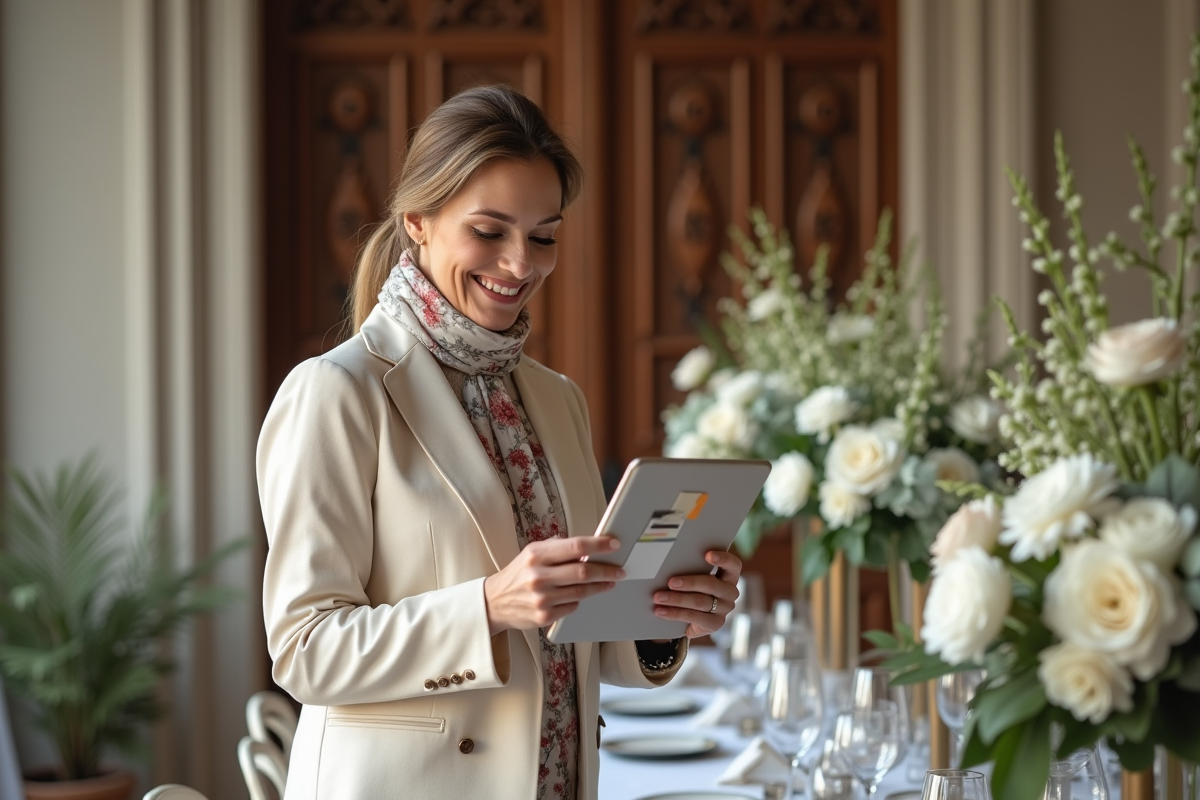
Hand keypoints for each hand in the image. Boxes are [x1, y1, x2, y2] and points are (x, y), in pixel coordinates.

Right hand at [484, 536, 624, 635]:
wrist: (495, 602)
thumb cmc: (519, 574)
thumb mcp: (532, 553)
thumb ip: (558, 548)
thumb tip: (587, 547)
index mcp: (537, 555)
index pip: (576, 546)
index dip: (599, 545)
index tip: (615, 544)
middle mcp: (539, 576)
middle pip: (583, 571)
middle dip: (607, 570)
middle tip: (620, 570)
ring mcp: (542, 598)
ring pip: (582, 592)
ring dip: (600, 586)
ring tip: (609, 582)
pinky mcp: (544, 616)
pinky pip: (573, 607)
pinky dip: (579, 601)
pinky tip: (580, 596)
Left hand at [653, 549, 742, 638]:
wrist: (693, 616)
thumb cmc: (694, 588)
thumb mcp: (696, 576)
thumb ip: (691, 568)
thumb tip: (667, 562)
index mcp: (729, 575)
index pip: (733, 565)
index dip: (722, 559)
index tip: (707, 555)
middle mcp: (730, 592)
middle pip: (711, 584)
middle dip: (689, 582)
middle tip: (670, 582)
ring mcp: (724, 609)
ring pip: (699, 602)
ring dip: (676, 599)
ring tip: (659, 597)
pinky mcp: (715, 623)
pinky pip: (693, 617)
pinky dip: (674, 613)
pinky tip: (661, 611)